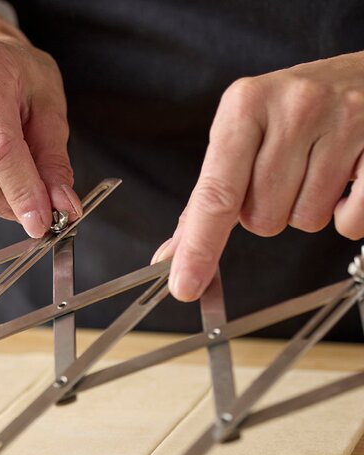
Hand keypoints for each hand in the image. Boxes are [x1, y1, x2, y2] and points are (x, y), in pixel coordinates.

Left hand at [163, 52, 363, 300]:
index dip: (199, 247)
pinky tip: (349, 180)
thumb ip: (207, 199)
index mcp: (245, 106)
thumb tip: (171, 257)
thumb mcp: (243, 136)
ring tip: (319, 169)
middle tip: (286, 175)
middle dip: (268, 212)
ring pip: (304, 220)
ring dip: (307, 210)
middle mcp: (294, 107)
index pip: (215, 194)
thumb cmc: (295, 112)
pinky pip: (350, 221)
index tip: (185, 285)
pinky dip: (346, 216)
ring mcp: (345, 119)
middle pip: (261, 218)